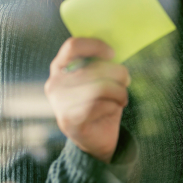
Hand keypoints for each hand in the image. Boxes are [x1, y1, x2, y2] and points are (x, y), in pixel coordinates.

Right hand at [45, 37, 129, 162]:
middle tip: (126, 80)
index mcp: (60, 66)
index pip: (73, 46)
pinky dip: (114, 105)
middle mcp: (55, 83)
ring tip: (123, 96)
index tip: (113, 54)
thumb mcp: (100, 76)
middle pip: (94, 68)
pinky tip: (114, 108)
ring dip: (119, 91)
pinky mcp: (69, 121)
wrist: (97, 136)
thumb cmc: (101, 99)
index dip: (95, 46)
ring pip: (100, 87)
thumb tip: (114, 52)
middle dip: (118, 73)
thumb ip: (101, 61)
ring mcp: (59, 103)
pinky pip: (100, 105)